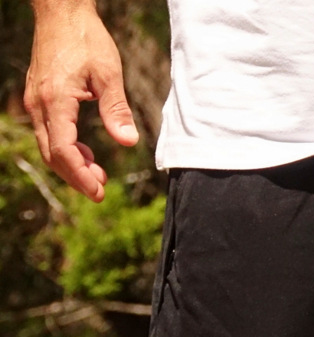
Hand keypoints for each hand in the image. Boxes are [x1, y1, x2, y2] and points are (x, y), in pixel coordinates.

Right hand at [24, 0, 138, 201]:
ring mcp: (35, 100)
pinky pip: (48, 131)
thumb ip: (117, 110)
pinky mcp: (39, 96)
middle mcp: (39, 103)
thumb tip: (128, 142)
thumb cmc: (86, 39)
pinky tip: (86, 151)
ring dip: (71, 163)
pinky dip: (65, 147)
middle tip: (101, 191)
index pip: (63, 149)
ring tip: (98, 173)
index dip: (80, 175)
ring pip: (48, 144)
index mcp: (55, 100)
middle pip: (52, 153)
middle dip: (76, 176)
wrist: (61, 12)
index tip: (99, 192)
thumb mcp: (109, 74)